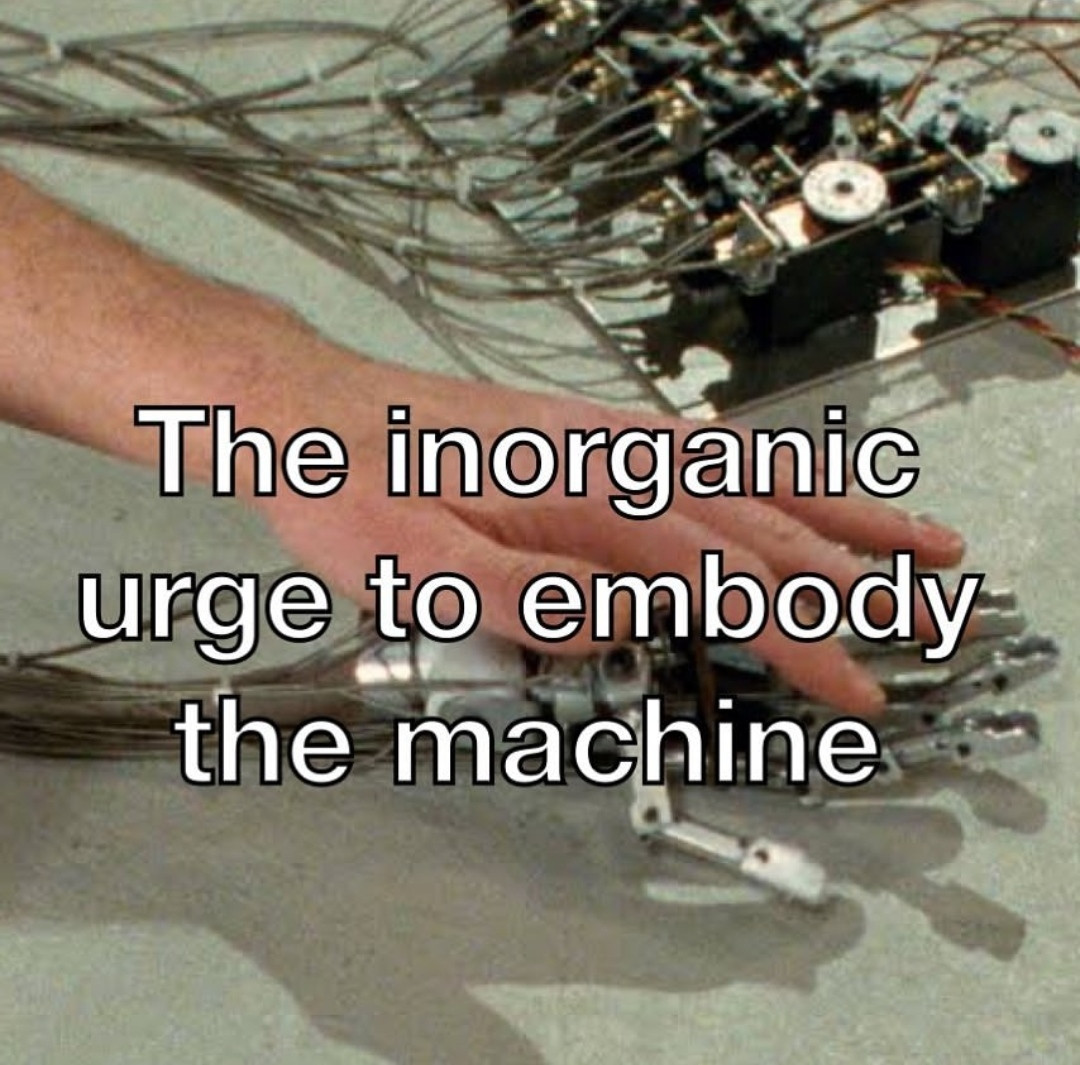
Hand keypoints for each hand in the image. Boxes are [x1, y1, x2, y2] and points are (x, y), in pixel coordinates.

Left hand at [253, 345, 964, 715]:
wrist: (307, 413)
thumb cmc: (350, 487)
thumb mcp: (416, 570)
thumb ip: (530, 601)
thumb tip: (624, 620)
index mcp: (579, 497)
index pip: (720, 575)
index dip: (796, 633)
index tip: (849, 678)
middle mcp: (605, 455)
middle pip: (759, 518)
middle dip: (852, 569)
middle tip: (929, 600)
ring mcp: (600, 437)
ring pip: (746, 472)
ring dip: (833, 506)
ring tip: (901, 531)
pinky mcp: (584, 432)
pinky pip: (702, 446)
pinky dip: (769, 466)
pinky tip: (791, 478)